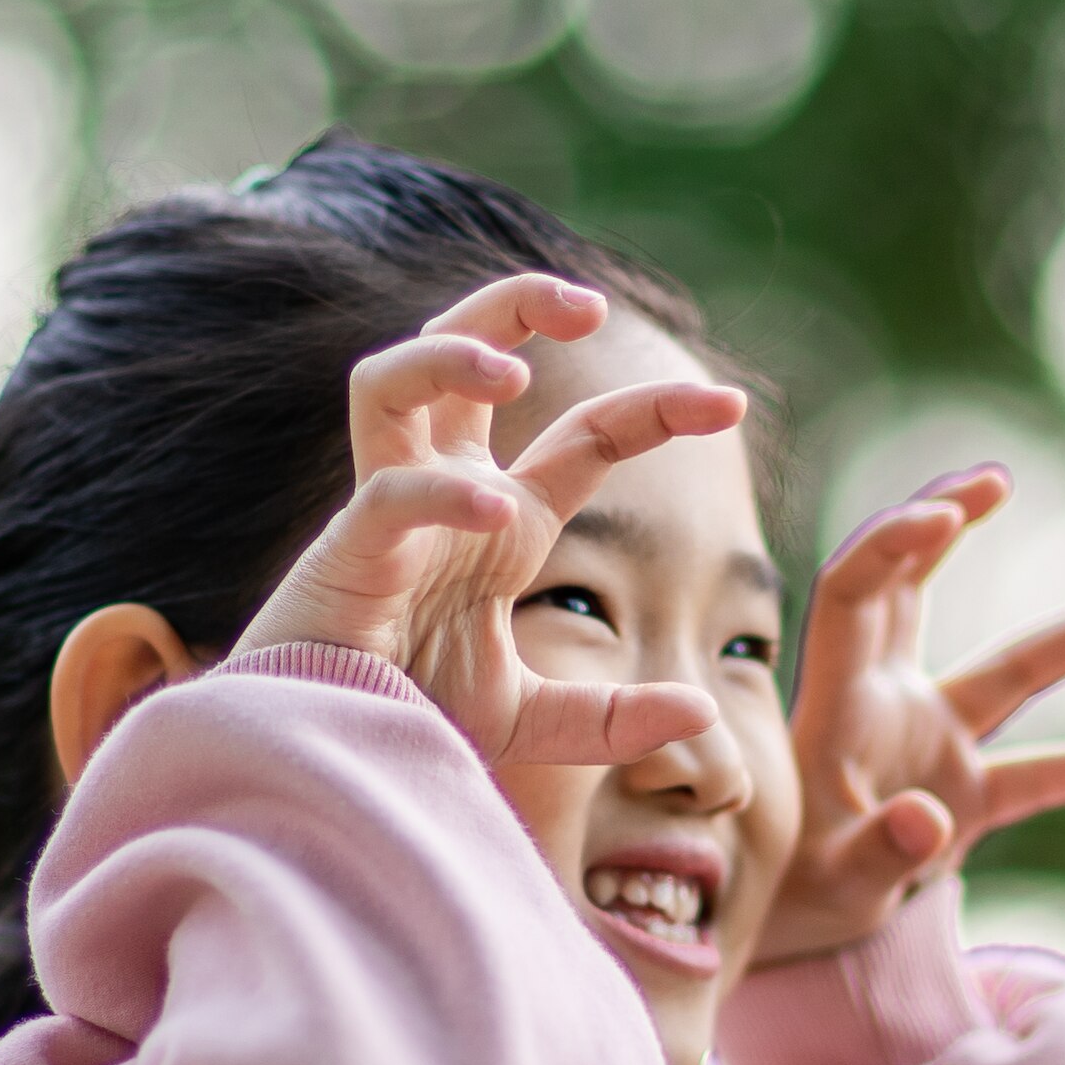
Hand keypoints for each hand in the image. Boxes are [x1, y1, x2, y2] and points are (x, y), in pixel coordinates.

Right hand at [232, 275, 752, 767]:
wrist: (330, 761)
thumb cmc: (413, 718)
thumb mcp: (535, 721)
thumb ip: (615, 718)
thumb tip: (705, 710)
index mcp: (499, 515)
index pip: (586, 435)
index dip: (657, 410)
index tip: (734, 405)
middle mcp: (444, 490)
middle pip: (464, 351)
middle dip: (519, 303)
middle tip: (592, 305)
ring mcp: (387, 511)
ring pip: (390, 380)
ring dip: (449, 353)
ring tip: (514, 369)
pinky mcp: (346, 553)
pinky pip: (387, 494)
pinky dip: (440, 494)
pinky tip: (495, 514)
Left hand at [752, 466, 1064, 968]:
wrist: (784, 936)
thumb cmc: (790, 900)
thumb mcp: (829, 883)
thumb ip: (877, 852)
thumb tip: (930, 820)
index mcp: (837, 706)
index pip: (854, 597)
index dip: (892, 545)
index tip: (944, 512)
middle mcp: (885, 705)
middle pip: (917, 594)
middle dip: (951, 527)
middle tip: (997, 481)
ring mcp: (930, 748)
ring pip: (1006, 677)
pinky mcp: (964, 799)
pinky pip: (1034, 777)